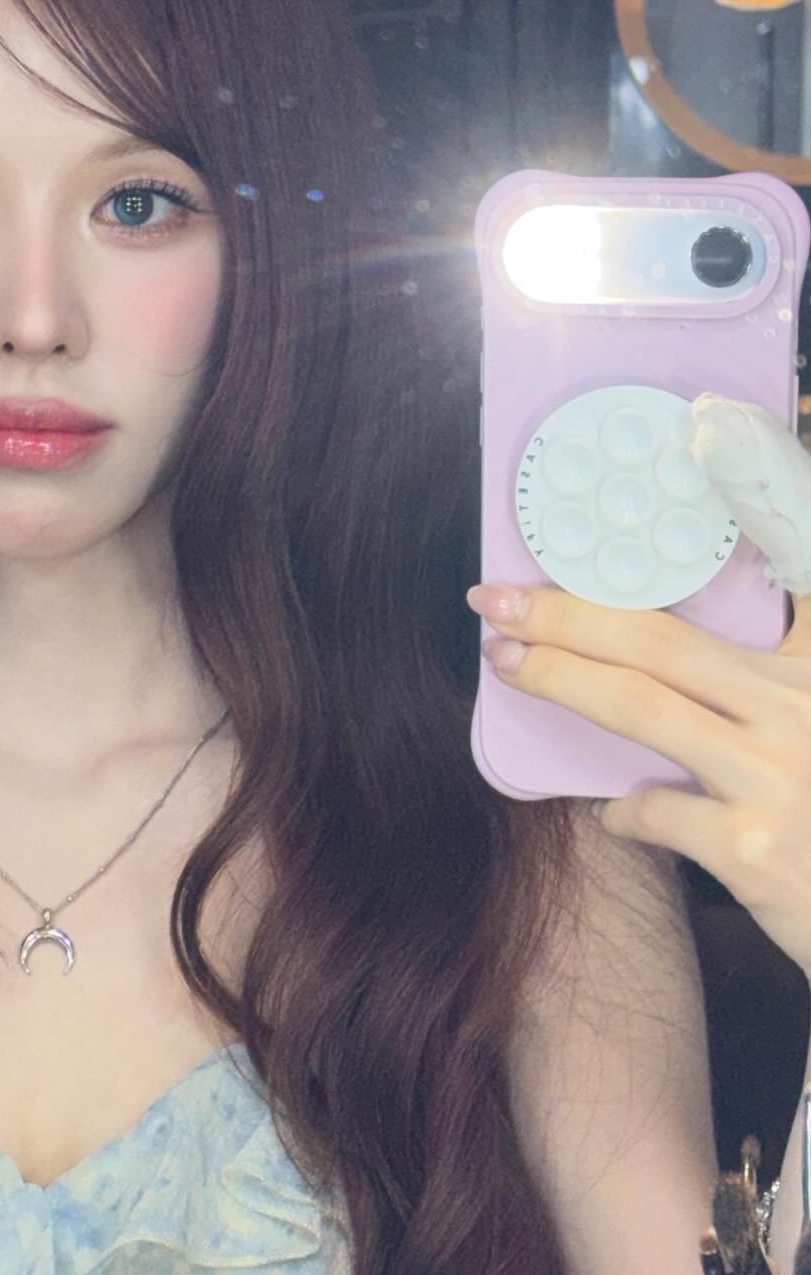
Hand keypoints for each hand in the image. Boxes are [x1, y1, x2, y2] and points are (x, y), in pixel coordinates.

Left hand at [467, 394, 810, 983]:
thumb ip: (784, 660)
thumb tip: (671, 647)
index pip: (799, 555)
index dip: (762, 485)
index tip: (709, 426)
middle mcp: (806, 704)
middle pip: (661, 641)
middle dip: (565, 614)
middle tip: (495, 599)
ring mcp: (782, 775)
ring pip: (642, 708)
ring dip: (559, 681)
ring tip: (508, 665)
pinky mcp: (757, 848)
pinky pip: (655, 811)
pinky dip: (623, 810)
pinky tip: (614, 811)